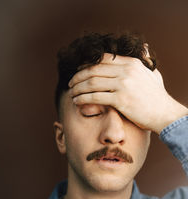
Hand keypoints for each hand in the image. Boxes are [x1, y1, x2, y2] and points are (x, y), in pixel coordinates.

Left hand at [69, 53, 187, 133]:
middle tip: (71, 83)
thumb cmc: (158, 96)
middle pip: (94, 70)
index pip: (102, 59)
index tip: (78, 72)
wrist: (164, 113)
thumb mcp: (153, 73)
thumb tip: (145, 47)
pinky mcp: (120, 100)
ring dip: (78, 88)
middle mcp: (126, 71)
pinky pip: (95, 97)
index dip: (87, 64)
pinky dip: (83, 99)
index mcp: (131, 63)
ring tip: (71, 93)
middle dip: (78, 77)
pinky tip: (77, 101)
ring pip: (92, 83)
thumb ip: (146, 60)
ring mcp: (123, 85)